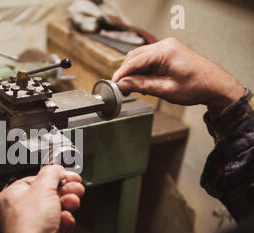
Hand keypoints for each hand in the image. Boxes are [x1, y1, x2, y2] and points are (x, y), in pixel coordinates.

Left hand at [0, 165, 84, 232]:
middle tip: (76, 186)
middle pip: (48, 194)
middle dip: (65, 190)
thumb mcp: (43, 187)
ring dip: (67, 204)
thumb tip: (56, 168)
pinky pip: (60, 223)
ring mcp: (33, 224)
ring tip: (72, 201)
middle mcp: (21, 210)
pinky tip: (64, 220)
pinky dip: (65, 221)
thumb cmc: (29, 224)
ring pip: (56, 208)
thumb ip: (51, 173)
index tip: (66, 175)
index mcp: (12, 195)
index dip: (53, 177)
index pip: (36, 180)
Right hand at [112, 37, 244, 117]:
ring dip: (133, 72)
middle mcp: (165, 45)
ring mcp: (167, 47)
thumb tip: (123, 84)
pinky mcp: (168, 52)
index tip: (113, 85)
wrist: (215, 85)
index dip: (121, 74)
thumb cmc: (197, 87)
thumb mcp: (165, 90)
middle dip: (126, 73)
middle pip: (134, 57)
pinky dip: (142, 70)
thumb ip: (142, 85)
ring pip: (140, 58)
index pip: (134, 61)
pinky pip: (148, 59)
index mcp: (165, 51)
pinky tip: (142, 82)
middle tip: (121, 89)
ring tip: (132, 88)